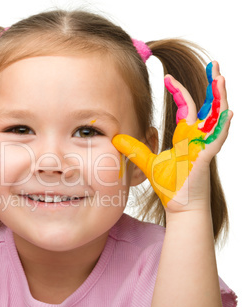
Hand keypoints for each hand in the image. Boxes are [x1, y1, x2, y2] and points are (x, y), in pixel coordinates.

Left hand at [112, 62, 231, 210]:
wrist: (180, 206)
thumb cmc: (170, 186)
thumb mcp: (148, 162)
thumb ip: (135, 149)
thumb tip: (116, 138)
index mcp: (186, 136)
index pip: (185, 108)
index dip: (178, 92)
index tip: (167, 78)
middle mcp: (199, 137)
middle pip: (208, 106)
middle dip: (212, 85)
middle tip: (214, 65)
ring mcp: (205, 145)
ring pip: (217, 116)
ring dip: (220, 97)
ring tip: (220, 77)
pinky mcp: (207, 156)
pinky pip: (218, 138)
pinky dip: (223, 125)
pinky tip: (226, 111)